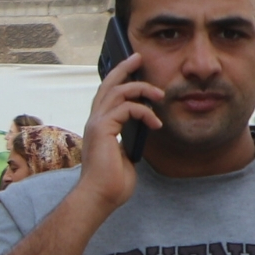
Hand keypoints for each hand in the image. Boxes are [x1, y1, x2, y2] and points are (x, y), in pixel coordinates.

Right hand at [80, 55, 162, 210]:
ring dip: (142, 89)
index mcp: (99, 126)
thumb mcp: (126, 155)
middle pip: (108, 84)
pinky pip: (126, 108)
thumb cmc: (112, 183)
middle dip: (124, 68)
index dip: (119, 79)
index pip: (107, 95)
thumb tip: (143, 131)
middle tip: (139, 57)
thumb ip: (130, 140)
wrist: (100, 197)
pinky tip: (156, 122)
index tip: (134, 68)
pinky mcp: (102, 129)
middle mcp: (94, 121)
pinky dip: (144, 111)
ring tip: (160, 95)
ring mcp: (96, 124)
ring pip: (118, 91)